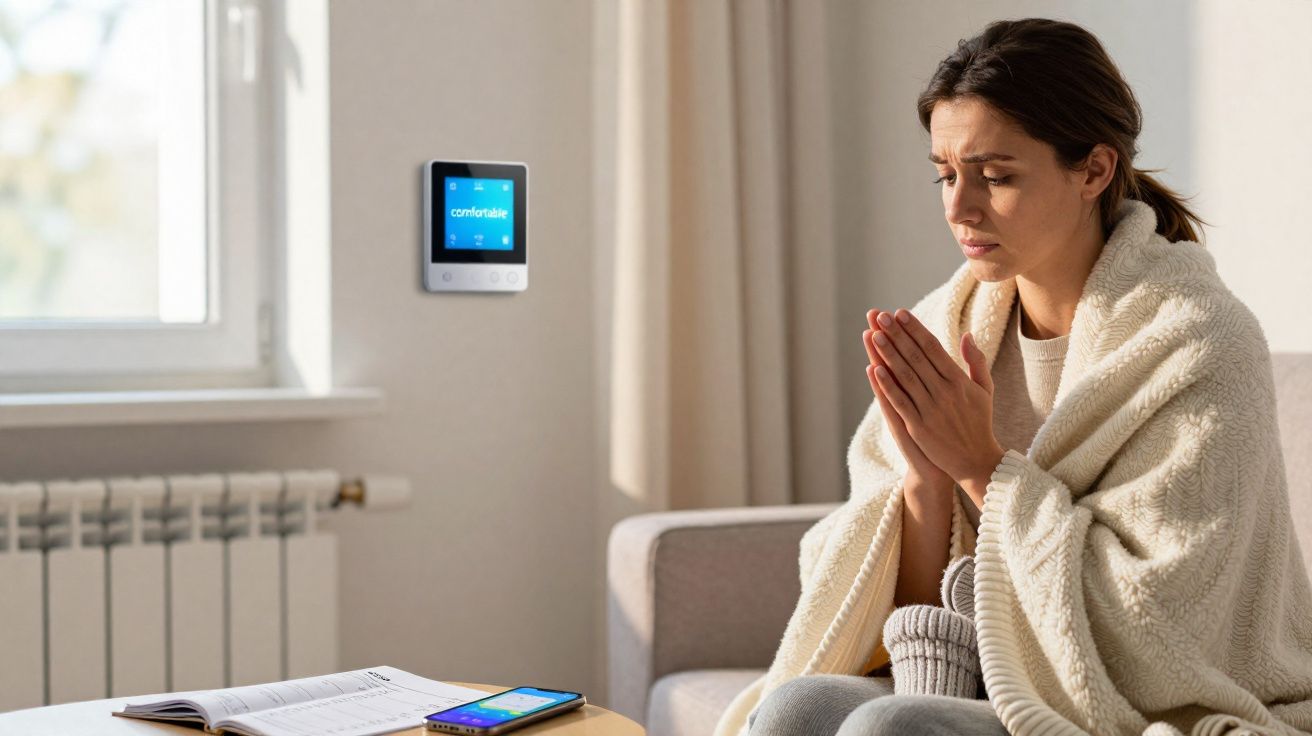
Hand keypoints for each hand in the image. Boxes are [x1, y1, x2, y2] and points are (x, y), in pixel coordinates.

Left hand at [867, 308, 1005, 494]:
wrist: (976, 460)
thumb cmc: (979, 422)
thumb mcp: (984, 389)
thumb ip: (976, 361)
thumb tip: (968, 334)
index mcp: (959, 381)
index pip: (933, 348)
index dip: (915, 329)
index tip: (900, 313)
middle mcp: (945, 392)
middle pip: (916, 357)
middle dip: (897, 335)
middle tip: (881, 316)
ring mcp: (931, 410)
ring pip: (905, 376)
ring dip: (888, 354)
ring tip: (873, 334)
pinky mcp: (918, 427)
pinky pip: (900, 402)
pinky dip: (887, 386)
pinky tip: (874, 369)